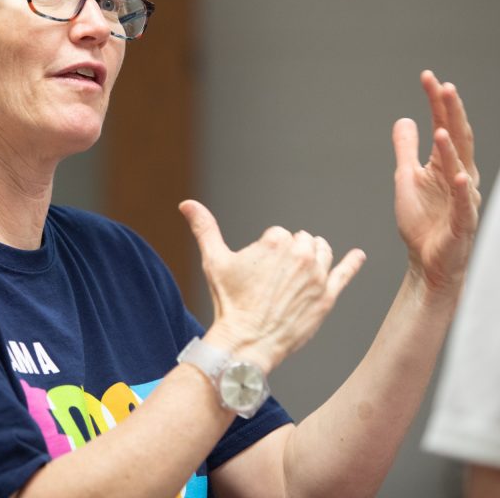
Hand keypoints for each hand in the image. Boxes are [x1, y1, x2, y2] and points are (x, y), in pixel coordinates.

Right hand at [180, 200, 365, 372]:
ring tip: (296, 274)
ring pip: (321, 252)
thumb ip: (204, 227)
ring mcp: (317, 276)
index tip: (257, 273)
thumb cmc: (229, 302)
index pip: (279, 234)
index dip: (266, 253)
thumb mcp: (214, 260)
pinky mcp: (327, 297)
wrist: (246, 343)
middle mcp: (301, 254)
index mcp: (276, 241)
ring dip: (312, 256)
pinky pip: (345, 273)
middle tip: (272, 279)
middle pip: (301, 240)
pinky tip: (359, 256)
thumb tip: (186, 203)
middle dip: (289, 254)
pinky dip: (352, 263)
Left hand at [393, 70, 480, 294]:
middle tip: (444, 86)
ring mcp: (462, 199)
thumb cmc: (422, 220)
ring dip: (451, 148)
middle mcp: (458, 176)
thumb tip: (404, 120)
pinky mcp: (461, 222)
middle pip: (457, 139)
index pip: (444, 125)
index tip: (428, 77)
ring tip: (442, 127)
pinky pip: (463, 203)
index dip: (437, 102)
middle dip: (451, 113)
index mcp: (444, 164)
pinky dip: (460, 188)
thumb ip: (406, 149)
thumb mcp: (406, 177)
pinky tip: (457, 173)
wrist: (426, 261)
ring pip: (459, 167)